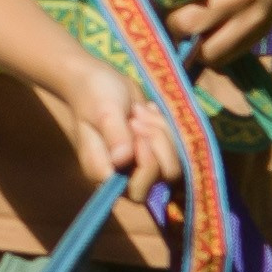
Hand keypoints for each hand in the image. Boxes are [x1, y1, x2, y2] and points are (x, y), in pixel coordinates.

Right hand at [52, 52, 185, 200]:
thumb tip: (122, 160)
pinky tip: (149, 112)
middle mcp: (123, 177)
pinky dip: (168, 128)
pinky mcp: (154, 155)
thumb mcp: (104, 111)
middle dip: (157, 144)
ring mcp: (140, 167)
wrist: (99, 81)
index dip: (145, 162)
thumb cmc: (95, 95)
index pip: (136, 190)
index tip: (135, 128)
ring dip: (162, 133)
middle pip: (160, 179)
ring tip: (141, 112)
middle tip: (137, 117)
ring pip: (172, 165)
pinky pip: (177, 150)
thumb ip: (114, 135)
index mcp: (103, 174)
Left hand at [165, 0, 271, 67]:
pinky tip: (206, 41)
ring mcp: (251, 17)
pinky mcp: (259, 35)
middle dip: (173, 25)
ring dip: (191, 47)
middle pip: (189, 23)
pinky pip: (224, 58)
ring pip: (207, 49)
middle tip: (172, 19)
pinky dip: (209, 55)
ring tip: (189, 35)